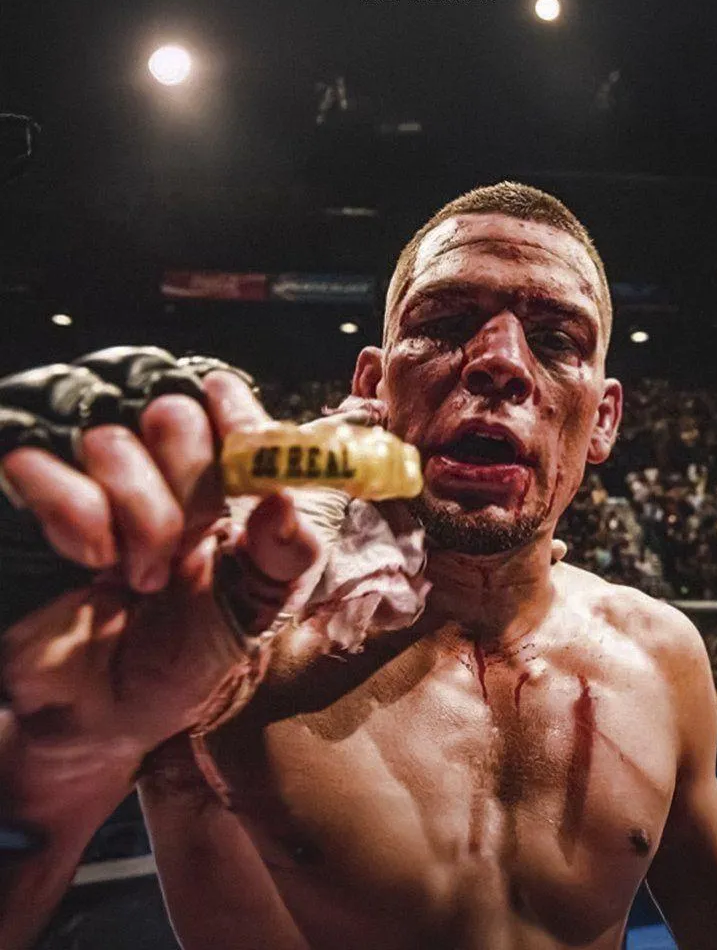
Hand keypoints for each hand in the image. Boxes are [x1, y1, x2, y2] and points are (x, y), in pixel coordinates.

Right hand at [0, 348, 333, 757]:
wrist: (109, 718)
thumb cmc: (184, 650)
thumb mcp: (258, 605)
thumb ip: (289, 552)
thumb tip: (283, 500)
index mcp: (210, 471)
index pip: (223, 399)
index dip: (238, 413)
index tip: (249, 444)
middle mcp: (145, 459)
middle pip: (171, 411)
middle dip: (190, 484)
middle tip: (190, 543)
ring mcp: (78, 473)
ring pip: (112, 440)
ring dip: (139, 518)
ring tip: (143, 576)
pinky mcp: (18, 495)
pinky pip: (39, 465)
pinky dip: (78, 516)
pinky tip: (91, 559)